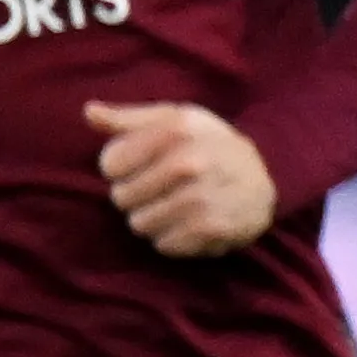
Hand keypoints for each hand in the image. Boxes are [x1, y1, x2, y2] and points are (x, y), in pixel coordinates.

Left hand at [89, 101, 280, 257]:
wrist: (267, 175)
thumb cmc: (208, 144)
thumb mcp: (174, 120)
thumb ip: (128, 119)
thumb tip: (89, 112)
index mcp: (176, 130)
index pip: (111, 164)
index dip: (118, 169)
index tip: (136, 167)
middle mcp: (190, 162)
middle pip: (122, 197)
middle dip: (132, 197)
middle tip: (155, 191)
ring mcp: (202, 197)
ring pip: (140, 224)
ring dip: (150, 221)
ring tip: (169, 208)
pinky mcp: (213, 228)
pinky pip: (165, 245)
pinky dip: (170, 239)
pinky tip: (185, 225)